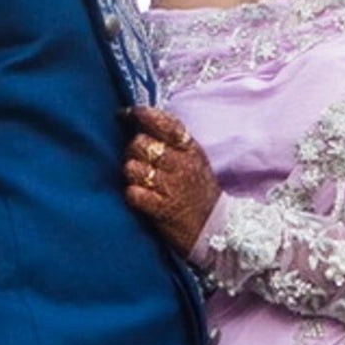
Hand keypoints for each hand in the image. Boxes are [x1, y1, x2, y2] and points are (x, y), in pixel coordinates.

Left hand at [124, 104, 218, 254]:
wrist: (217, 229)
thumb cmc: (200, 192)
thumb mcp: (195, 160)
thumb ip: (173, 141)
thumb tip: (140, 121)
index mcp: (190, 149)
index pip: (164, 122)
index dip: (142, 115)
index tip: (127, 115)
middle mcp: (181, 165)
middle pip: (140, 144)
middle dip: (132, 151)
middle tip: (137, 159)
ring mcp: (171, 187)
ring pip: (132, 168)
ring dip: (131, 174)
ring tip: (140, 181)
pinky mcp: (161, 209)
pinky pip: (133, 193)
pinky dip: (132, 195)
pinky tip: (141, 197)